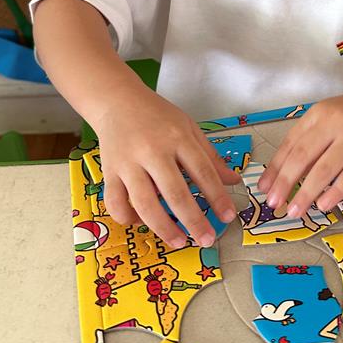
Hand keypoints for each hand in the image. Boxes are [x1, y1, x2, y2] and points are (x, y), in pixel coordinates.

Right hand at [97, 85, 239, 248]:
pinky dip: (127, 218)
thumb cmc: (157, 116)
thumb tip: (234, 181)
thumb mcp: (189, 128)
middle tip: (207, 239)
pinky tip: (141, 223)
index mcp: (178, 137)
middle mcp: (153, 151)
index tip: (229, 216)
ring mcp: (128, 163)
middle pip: (175, 192)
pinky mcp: (108, 171)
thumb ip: (210, 156)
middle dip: (193, 220)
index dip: (218, 196)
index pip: (203, 171)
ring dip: (163, 227)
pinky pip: (115, 202)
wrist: (117, 101)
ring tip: (179, 242)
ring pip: (144, 202)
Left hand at [257, 83, 342, 217]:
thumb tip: (280, 175)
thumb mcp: (327, 119)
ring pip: (324, 170)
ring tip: (294, 211)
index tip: (264, 189)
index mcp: (317, 115)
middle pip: (303, 157)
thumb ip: (306, 142)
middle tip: (274, 204)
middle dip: (285, 183)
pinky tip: (323, 205)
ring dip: (306, 193)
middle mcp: (333, 124)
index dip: (275, 168)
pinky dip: (334, 192)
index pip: (290, 144)